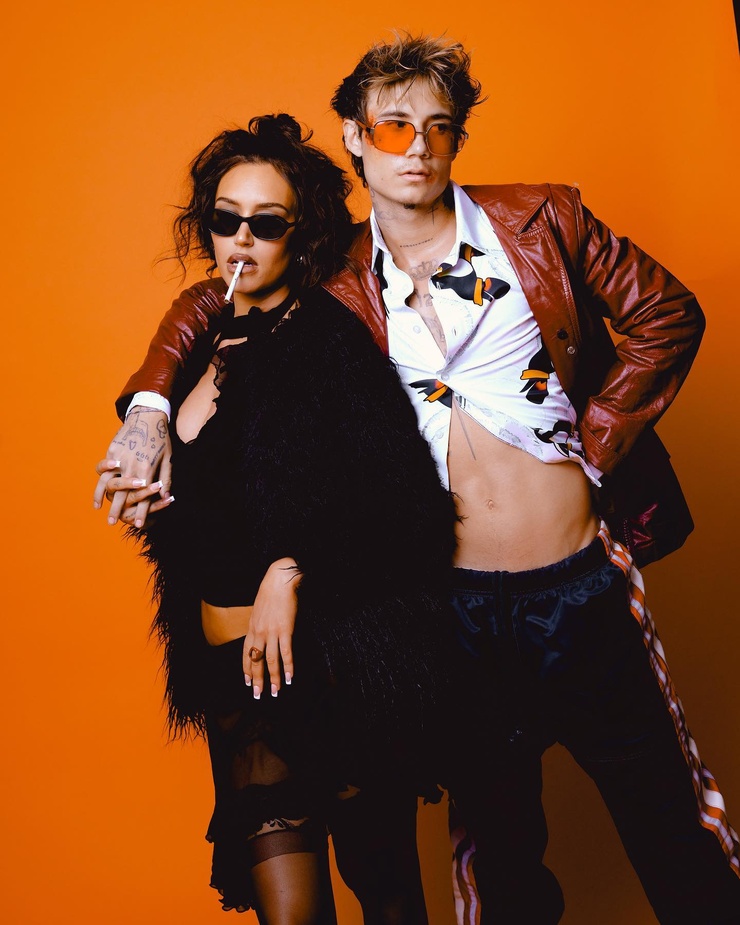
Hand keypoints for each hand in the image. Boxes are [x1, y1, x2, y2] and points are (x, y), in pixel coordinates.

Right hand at [93, 407, 172, 526]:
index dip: (140, 512)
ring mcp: (120, 459)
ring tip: (100, 511)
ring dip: (103, 499)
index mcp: (147, 470)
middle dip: (118, 510)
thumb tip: (165, 497)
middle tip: (113, 523)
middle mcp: (131, 467)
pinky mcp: (112, 451)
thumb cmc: (161, 439)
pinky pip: (102, 471)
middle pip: (122, 494)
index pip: (143, 497)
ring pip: (108, 483)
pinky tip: (95, 495)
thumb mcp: (169, 460)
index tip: (138, 524)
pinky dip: (98, 483)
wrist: (148, 416)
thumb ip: (166, 479)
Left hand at [243, 557, 300, 698]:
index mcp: (252, 628)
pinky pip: (286, 652)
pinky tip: (289, 677)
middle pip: (257, 661)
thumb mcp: (258, 610)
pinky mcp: (286, 630)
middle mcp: (259, 632)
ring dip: (273, 678)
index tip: (248, 683)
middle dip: (257, 680)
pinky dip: (288, 667)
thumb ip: (258, 624)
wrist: (280, 580)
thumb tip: (260, 634)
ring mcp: (272, 632)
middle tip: (258, 695)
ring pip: (271, 660)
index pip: (246, 654)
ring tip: (275, 692)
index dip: (246, 669)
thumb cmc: (271, 592)